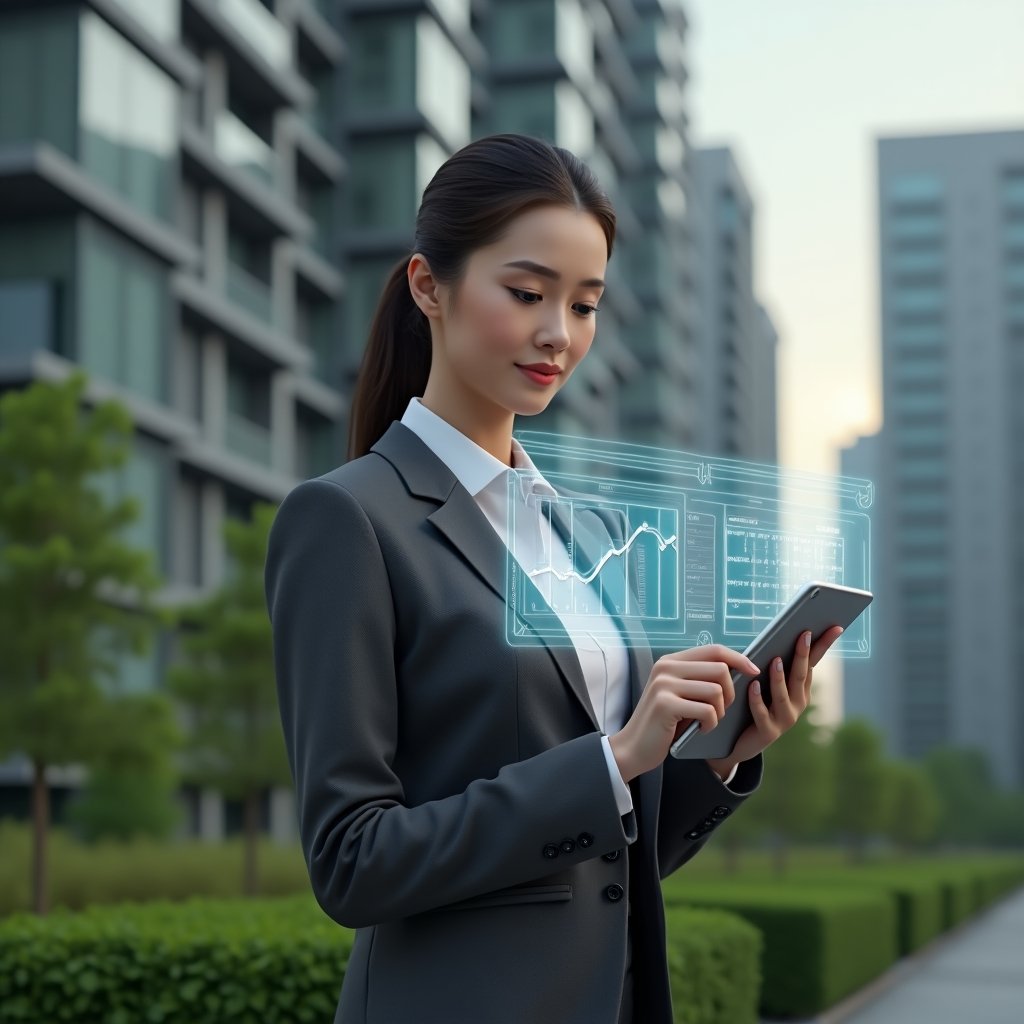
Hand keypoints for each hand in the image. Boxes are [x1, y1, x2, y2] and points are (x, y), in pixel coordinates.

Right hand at [608, 644, 759, 782]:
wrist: (633, 747)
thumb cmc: (664, 722)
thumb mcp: (680, 693)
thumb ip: (700, 678)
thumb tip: (739, 668)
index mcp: (671, 661)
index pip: (714, 649)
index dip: (738, 658)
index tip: (754, 671)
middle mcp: (665, 667)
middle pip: (720, 669)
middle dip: (730, 693)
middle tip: (720, 710)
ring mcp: (663, 684)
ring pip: (716, 690)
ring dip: (720, 712)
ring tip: (708, 722)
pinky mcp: (665, 704)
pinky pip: (707, 711)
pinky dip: (711, 724)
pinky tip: (700, 730)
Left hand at [705, 625, 845, 779]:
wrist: (739, 741)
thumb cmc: (753, 704)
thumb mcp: (767, 683)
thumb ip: (775, 664)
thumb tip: (780, 634)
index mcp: (800, 689)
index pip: (813, 663)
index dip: (823, 645)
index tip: (835, 627)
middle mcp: (797, 704)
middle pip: (800, 676)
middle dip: (803, 655)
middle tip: (804, 634)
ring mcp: (784, 719)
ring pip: (783, 696)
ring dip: (779, 678)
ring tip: (776, 660)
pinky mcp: (768, 731)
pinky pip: (762, 712)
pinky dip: (758, 699)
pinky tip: (753, 685)